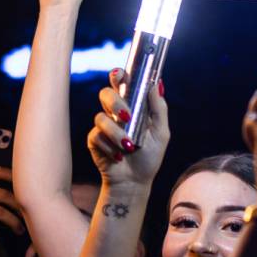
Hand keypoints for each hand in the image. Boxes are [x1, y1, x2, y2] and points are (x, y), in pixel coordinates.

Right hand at [88, 69, 169, 191]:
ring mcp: (103, 126)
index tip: (121, 75)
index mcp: (132, 106)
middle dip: (115, 102)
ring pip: (101, 117)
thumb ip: (159, 108)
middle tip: (126, 116)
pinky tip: (119, 157)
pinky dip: (110, 147)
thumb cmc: (149, 156)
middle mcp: (115, 112)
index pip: (122, 83)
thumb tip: (156, 83)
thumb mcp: (161, 132)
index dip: (118, 75)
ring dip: (116, 133)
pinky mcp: (94, 140)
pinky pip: (97, 136)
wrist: (135, 182)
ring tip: (129, 146)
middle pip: (105, 93)